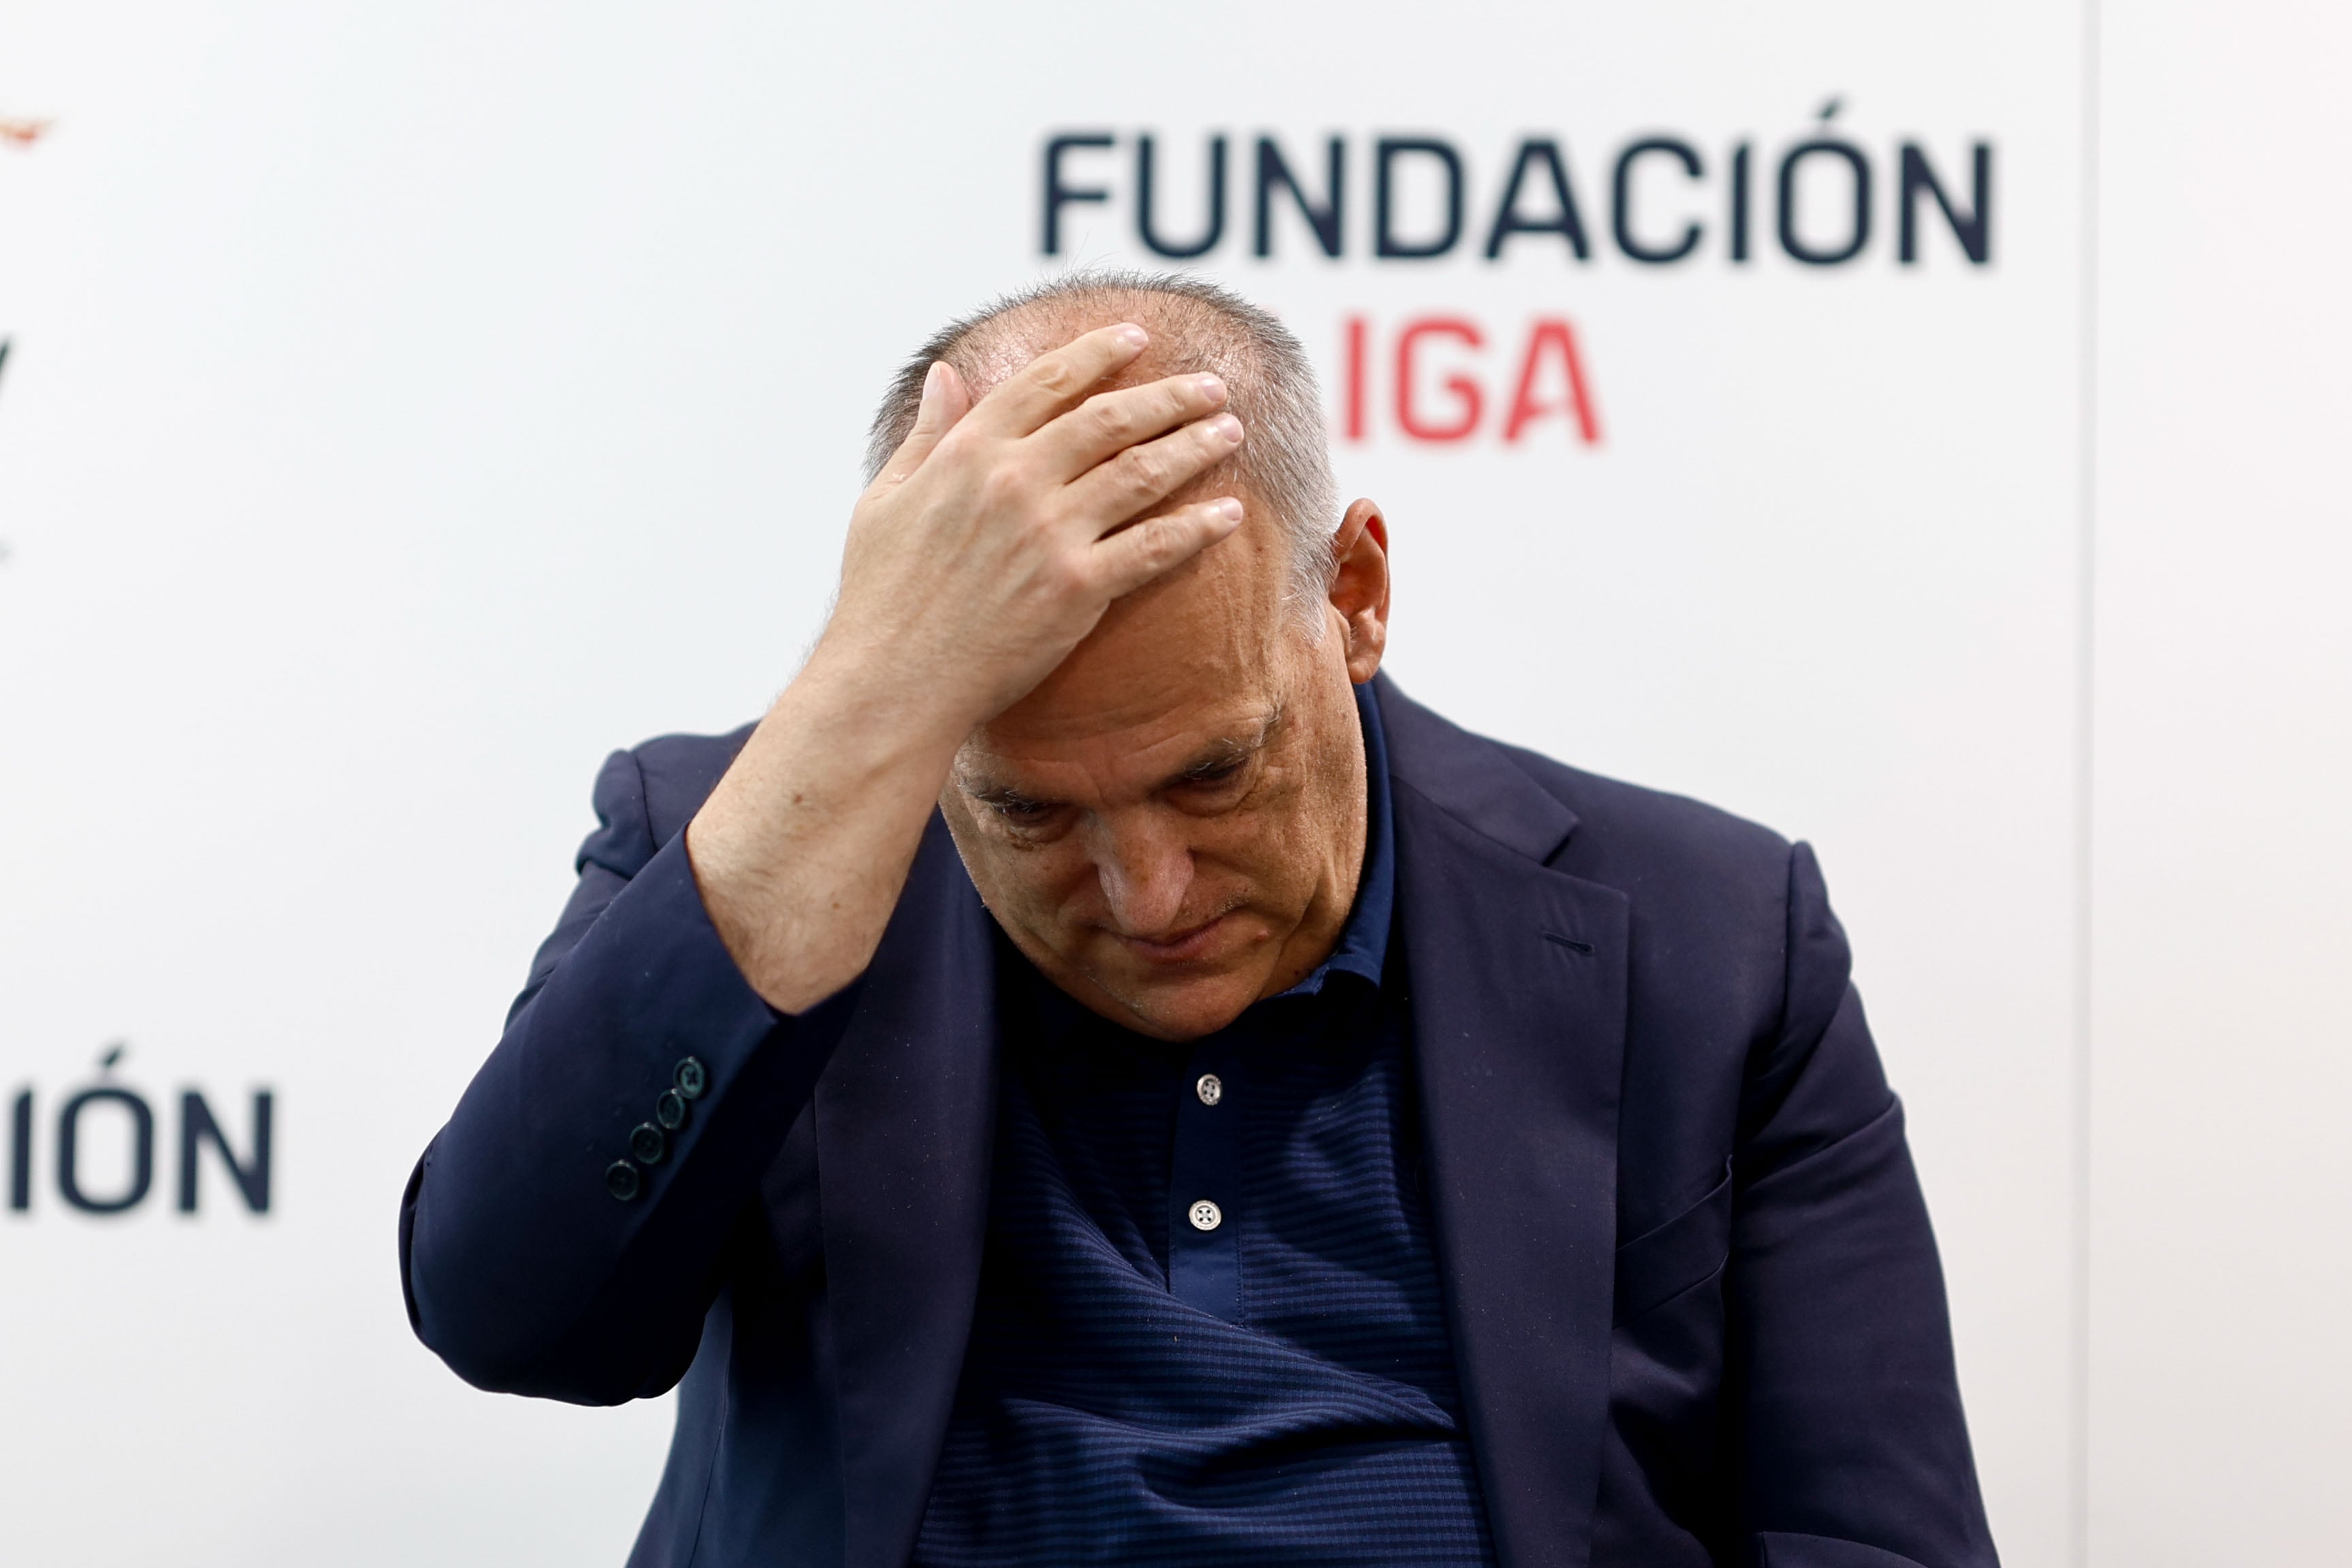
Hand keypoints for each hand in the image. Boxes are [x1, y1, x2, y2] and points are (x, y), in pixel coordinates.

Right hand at [684, 322, 1244, 1012]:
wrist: (895, 681)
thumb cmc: (881, 595)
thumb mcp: (886, 498)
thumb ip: (927, 433)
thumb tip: (945, 374)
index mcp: (968, 450)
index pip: (1048, 381)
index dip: (1099, 353)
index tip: (1138, 338)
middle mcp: (1015, 480)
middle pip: (1110, 418)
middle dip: (1169, 396)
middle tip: (1211, 386)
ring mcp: (1050, 533)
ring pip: (1142, 472)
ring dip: (1194, 446)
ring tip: (1230, 431)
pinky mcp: (1078, 588)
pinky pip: (1154, 546)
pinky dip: (1197, 527)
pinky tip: (1229, 513)